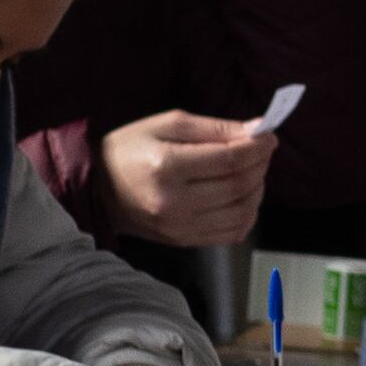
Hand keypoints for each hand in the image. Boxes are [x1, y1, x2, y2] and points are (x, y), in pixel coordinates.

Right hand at [99, 109, 275, 246]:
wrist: (97, 189)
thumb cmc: (130, 150)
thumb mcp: (167, 124)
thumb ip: (215, 128)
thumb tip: (257, 130)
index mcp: (167, 167)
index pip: (230, 159)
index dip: (258, 147)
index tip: (269, 136)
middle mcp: (174, 202)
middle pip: (239, 185)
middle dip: (260, 165)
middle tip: (261, 150)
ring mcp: (179, 226)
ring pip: (242, 212)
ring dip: (257, 190)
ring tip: (252, 172)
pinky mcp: (183, 241)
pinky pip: (231, 233)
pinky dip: (247, 214)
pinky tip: (242, 197)